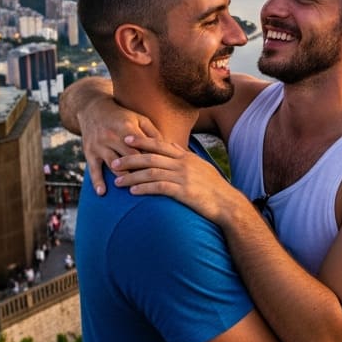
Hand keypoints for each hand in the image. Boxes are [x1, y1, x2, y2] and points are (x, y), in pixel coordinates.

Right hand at [80, 98, 158, 196]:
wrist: (93, 110)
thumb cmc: (122, 116)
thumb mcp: (139, 119)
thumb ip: (153, 133)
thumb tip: (170, 148)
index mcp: (127, 128)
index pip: (142, 148)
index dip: (152, 160)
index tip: (162, 171)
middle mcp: (112, 137)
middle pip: (129, 158)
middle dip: (140, 171)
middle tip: (152, 183)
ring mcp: (100, 146)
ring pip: (113, 165)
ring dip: (123, 178)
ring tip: (132, 188)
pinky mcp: (89, 153)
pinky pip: (93, 169)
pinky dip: (97, 181)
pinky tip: (102, 192)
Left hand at [110, 134, 239, 222]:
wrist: (227, 203)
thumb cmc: (214, 186)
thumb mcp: (201, 166)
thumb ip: (185, 156)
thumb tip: (174, 146)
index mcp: (186, 157)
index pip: (160, 144)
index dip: (142, 141)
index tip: (126, 139)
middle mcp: (183, 164)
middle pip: (151, 157)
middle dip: (130, 159)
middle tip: (114, 162)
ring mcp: (183, 177)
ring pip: (152, 172)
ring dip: (132, 176)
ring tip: (118, 181)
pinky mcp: (183, 191)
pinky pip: (159, 187)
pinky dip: (144, 188)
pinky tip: (133, 192)